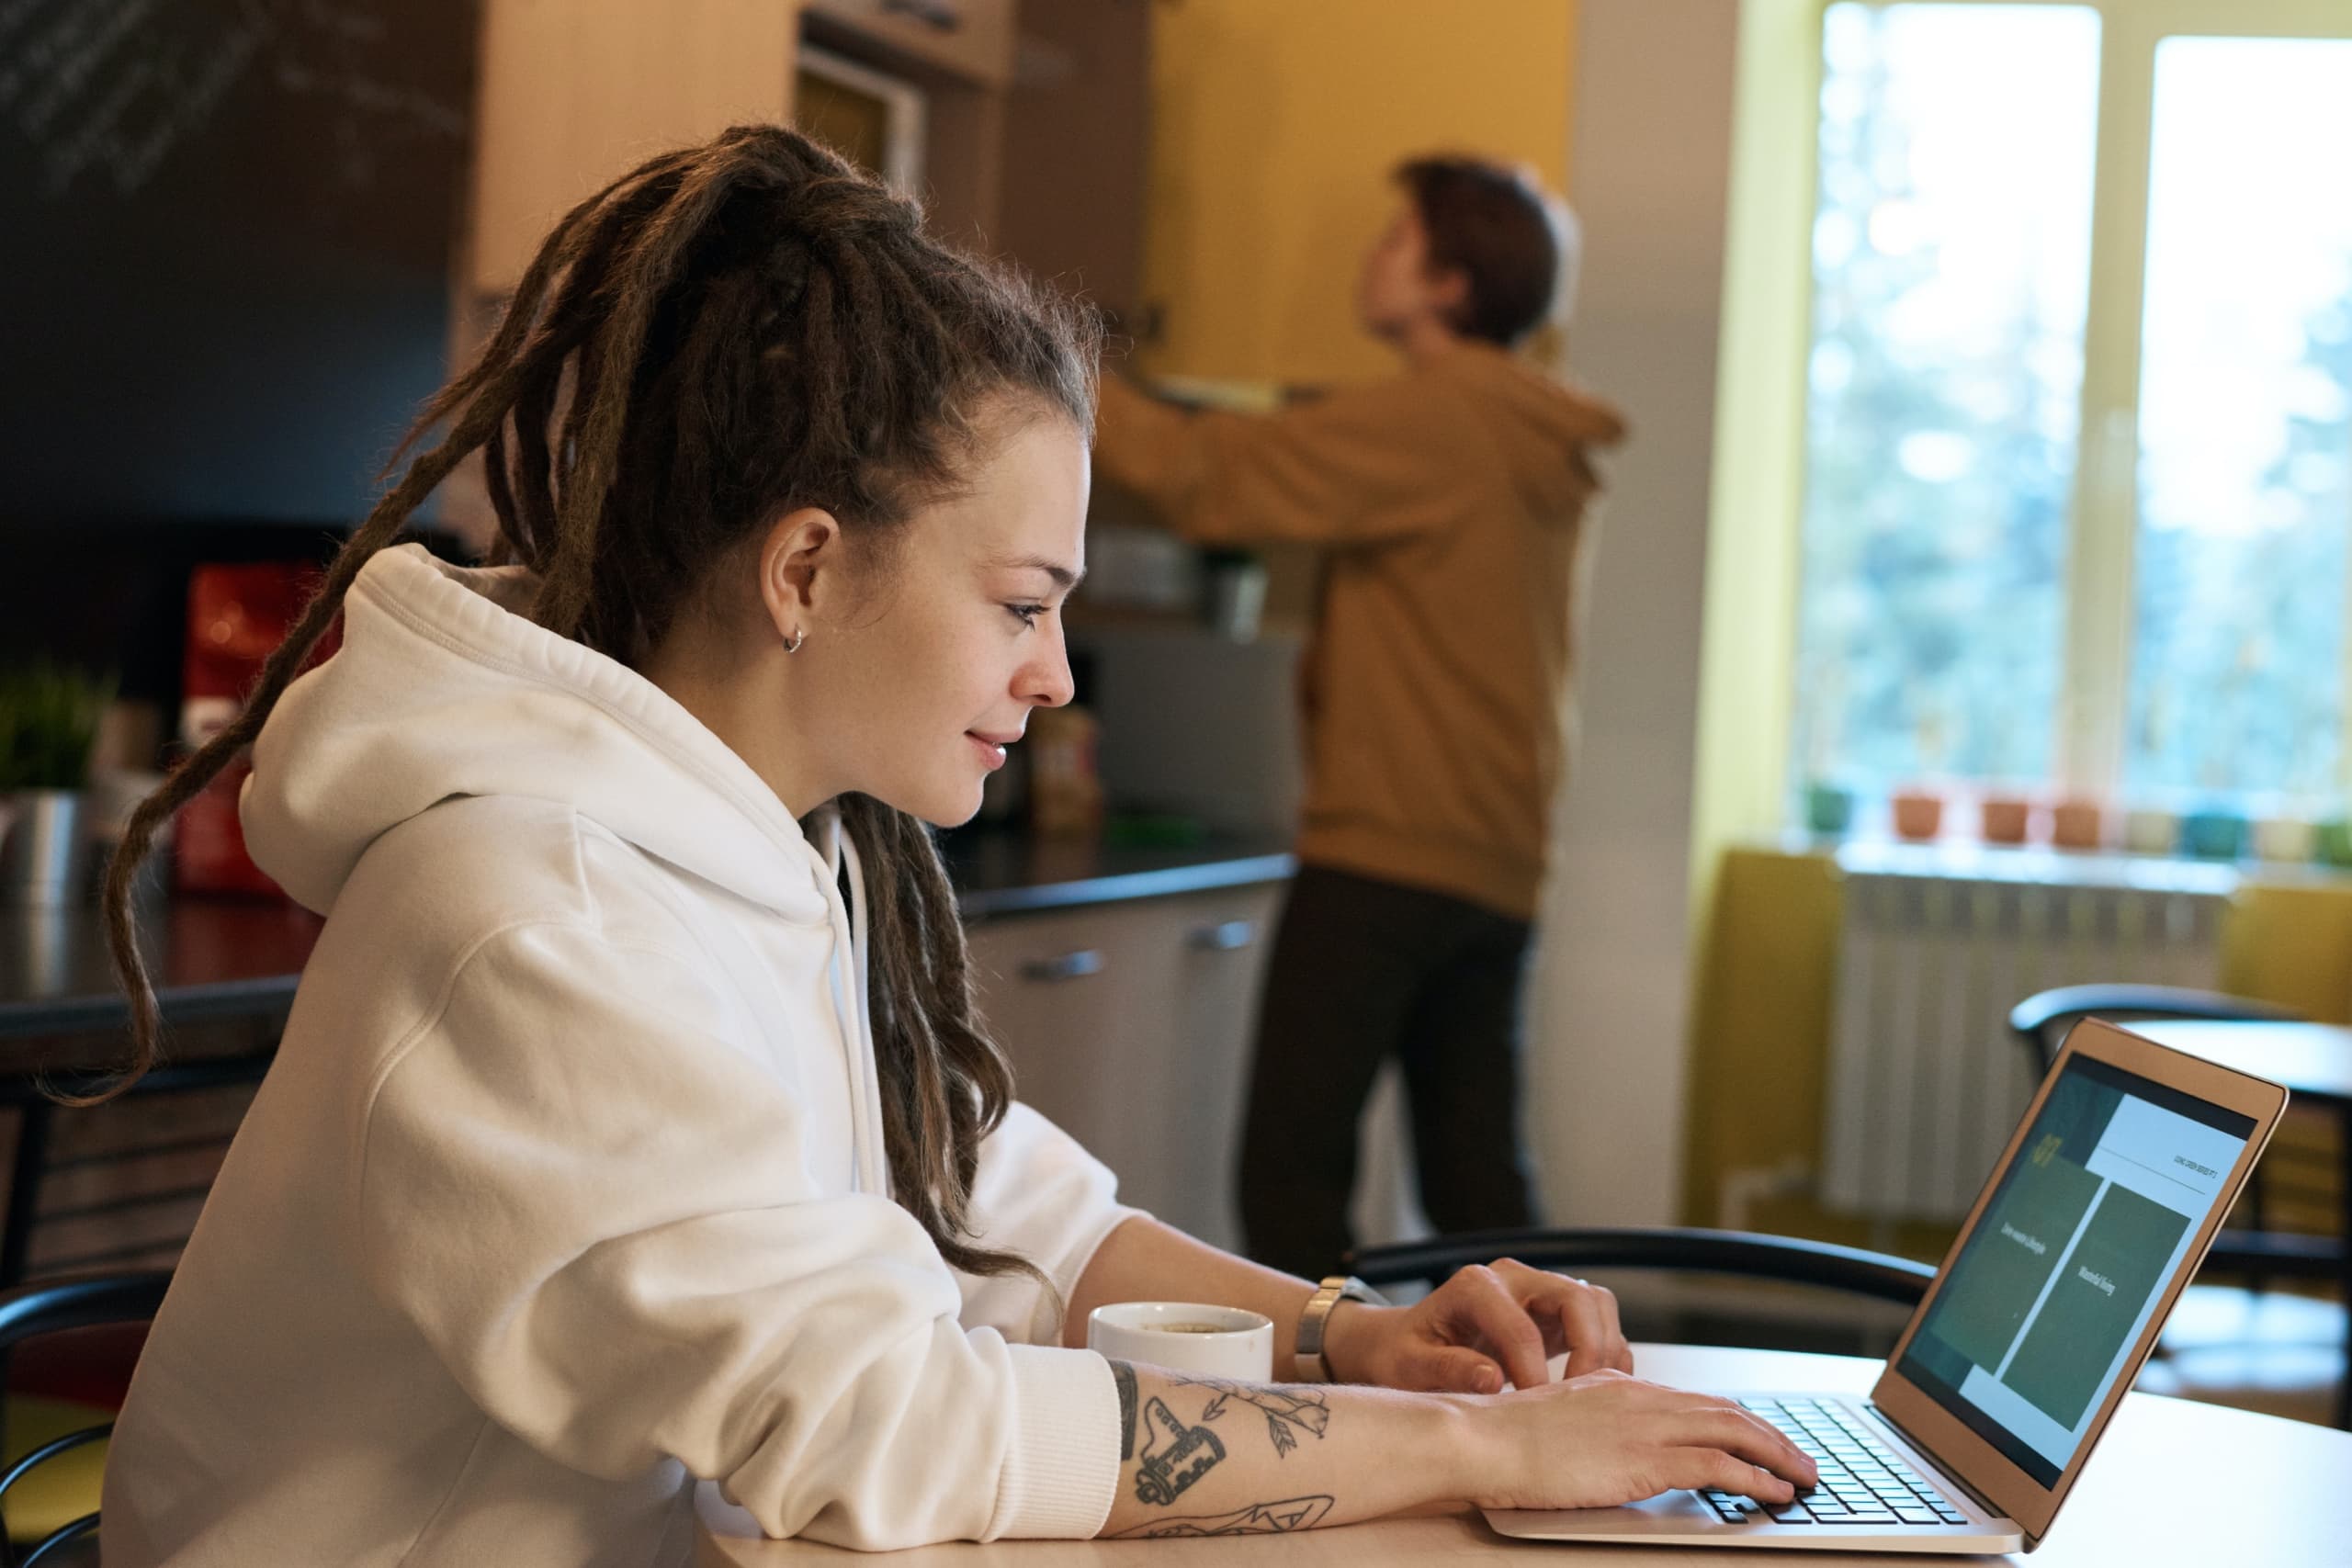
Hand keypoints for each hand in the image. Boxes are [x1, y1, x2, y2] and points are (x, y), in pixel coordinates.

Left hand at [1325, 1259, 1632, 1393]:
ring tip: (1592, 1398)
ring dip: (1605, 1350)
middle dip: (1590, 1349)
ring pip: (1596, 1304)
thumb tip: (1491, 1380)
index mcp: (1475, 1286)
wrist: (1405, 1342)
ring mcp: (1538, 1291)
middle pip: (1577, 1298)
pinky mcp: (1555, 1313)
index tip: (1536, 1411)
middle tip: (1582, 1400)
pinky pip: (1599, 1323)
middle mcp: (1514, 1278)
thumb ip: (1447, 1369)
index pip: (1521, 1327)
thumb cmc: (1404, 1353)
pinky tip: (1595, 1392)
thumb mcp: (1409, 1365)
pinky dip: (1608, 1355)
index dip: (1534, 1371)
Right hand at [1469, 1369, 1818, 1510]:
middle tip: (1802, 1460)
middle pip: (1724, 1411)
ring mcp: (1642, 1426)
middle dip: (1771, 1436)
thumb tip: (1614, 1450)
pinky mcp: (1641, 1459)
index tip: (1762, 1440)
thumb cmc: (1504, 1438)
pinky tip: (1773, 1491)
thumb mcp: (1558, 1422)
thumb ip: (1595, 1428)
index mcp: (1618, 1387)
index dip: (1737, 1421)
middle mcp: (1638, 1398)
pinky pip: (1716, 1466)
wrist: (1480, 1437)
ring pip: (1732, 1432)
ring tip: (1803, 1477)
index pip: (1695, 1401)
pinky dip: (1753, 1476)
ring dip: (1776, 1455)